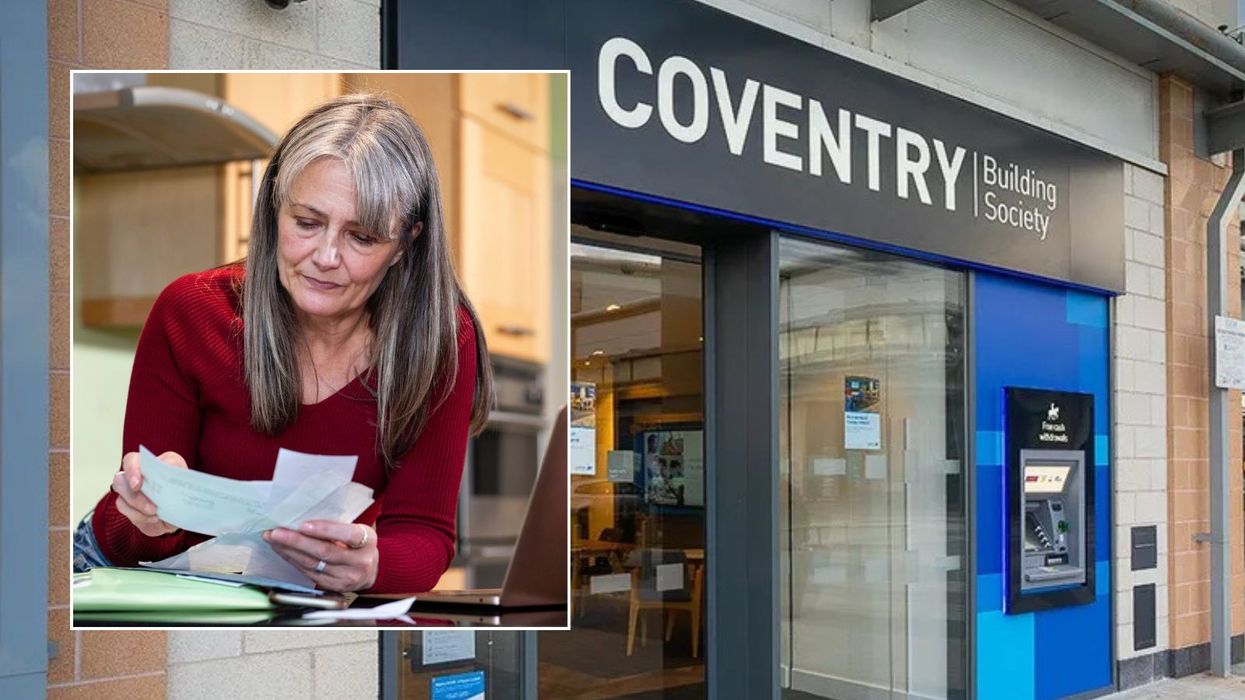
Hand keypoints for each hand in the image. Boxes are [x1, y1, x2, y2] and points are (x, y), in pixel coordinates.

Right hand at [111, 450, 185, 536]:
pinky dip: (142, 519)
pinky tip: (154, 520)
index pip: (131, 461)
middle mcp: (134, 477)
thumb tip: (173, 471)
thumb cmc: (182, 489)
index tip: (138, 484)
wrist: (184, 509)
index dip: (131, 471)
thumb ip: (178, 472)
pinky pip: (129, 515)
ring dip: (139, 511)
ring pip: (122, 501)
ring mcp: (129, 494)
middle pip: (120, 483)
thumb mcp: (185, 477)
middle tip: (152, 508)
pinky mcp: (130, 510)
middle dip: (135, 498)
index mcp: (149, 464)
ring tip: (156, 515)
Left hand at [263, 521, 378, 591]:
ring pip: (312, 564)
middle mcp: (358, 563)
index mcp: (367, 542)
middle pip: (324, 552)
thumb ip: (339, 527)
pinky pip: (308, 573)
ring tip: (273, 539)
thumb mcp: (359, 530)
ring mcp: (345, 578)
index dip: (325, 530)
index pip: (347, 535)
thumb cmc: (361, 545)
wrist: (372, 570)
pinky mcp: (333, 587)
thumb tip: (304, 520)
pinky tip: (283, 551)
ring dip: (289, 551)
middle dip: (296, 541)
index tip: (303, 525)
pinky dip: (293, 561)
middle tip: (276, 532)